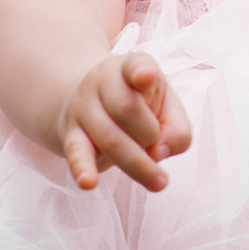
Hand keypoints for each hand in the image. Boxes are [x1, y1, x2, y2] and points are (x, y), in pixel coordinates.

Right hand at [56, 52, 192, 191]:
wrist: (87, 103)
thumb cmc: (139, 106)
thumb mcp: (166, 108)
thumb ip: (177, 130)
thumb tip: (159, 154)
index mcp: (131, 67)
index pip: (135, 66)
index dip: (142, 72)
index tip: (146, 76)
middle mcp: (101, 81)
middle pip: (128, 110)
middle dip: (150, 134)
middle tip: (155, 141)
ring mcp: (82, 107)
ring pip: (109, 138)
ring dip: (138, 164)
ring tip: (159, 182)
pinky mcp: (71, 135)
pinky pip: (77, 153)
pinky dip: (83, 168)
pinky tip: (87, 183)